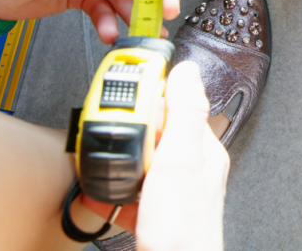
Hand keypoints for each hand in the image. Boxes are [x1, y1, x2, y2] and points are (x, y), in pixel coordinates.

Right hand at [82, 62, 228, 250]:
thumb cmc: (183, 231)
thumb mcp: (181, 160)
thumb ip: (185, 113)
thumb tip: (187, 70)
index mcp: (202, 150)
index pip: (177, 106)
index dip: (151, 96)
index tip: (127, 93)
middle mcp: (189, 170)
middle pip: (153, 134)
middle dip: (127, 130)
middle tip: (107, 130)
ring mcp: (170, 194)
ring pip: (138, 163)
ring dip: (116, 160)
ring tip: (99, 160)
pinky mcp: (152, 216)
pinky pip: (127, 195)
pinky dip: (109, 192)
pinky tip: (99, 194)